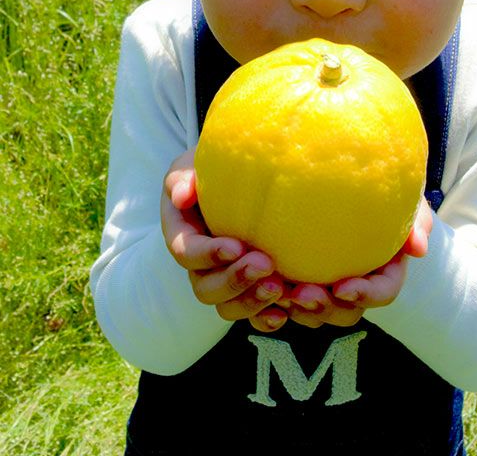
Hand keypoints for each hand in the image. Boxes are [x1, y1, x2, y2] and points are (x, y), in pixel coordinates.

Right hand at [160, 148, 288, 331]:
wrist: (242, 179)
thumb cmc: (217, 168)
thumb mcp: (195, 165)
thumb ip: (183, 178)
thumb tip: (182, 196)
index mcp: (183, 236)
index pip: (187, 253)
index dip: (209, 255)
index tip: (236, 247)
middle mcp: (201, 266)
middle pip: (206, 289)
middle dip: (235, 281)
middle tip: (266, 265)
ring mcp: (225, 281)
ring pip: (229, 308)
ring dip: (252, 302)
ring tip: (281, 288)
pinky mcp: (250, 291)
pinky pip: (253, 316)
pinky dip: (267, 319)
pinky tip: (286, 312)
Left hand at [285, 197, 432, 327]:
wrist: (352, 188)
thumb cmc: (384, 194)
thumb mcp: (407, 201)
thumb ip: (417, 220)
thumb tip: (418, 248)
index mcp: (384, 273)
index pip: (382, 293)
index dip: (365, 295)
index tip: (343, 287)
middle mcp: (356, 287)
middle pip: (345, 313)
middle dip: (324, 308)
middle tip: (302, 293)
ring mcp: (327, 288)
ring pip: (315, 314)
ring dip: (298, 309)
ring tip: (278, 290)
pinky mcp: (300, 281)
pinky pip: (287, 302)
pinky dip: (275, 300)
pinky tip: (259, 284)